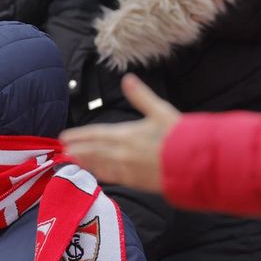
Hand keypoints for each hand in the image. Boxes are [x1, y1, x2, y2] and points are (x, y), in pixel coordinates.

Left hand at [59, 75, 181, 191]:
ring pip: (101, 166)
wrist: (196, 163)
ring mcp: (129, 170)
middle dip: (79, 150)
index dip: (80, 136)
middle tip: (64, 151)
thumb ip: (141, 96)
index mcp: (127, 135)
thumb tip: (127, 79)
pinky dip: (103, 174)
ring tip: (74, 160)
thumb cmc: (179, 135)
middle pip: (94, 152)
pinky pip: (115, 178)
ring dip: (86, 163)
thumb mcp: (160, 110)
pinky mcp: (138, 182)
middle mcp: (124, 153)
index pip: (96, 135)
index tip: (65, 137)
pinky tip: (98, 173)